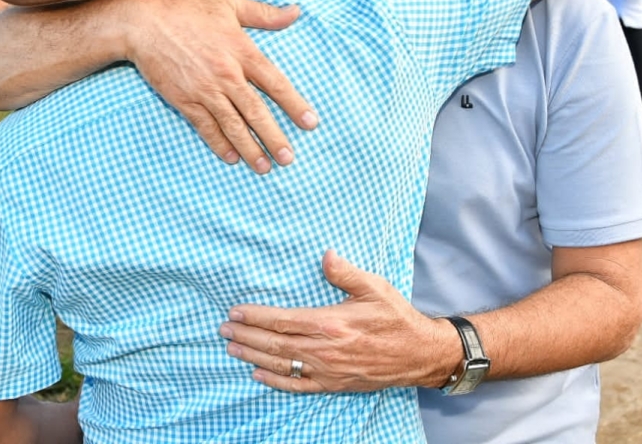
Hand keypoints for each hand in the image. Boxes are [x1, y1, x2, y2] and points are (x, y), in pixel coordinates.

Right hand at [124, 0, 316, 172]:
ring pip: (232, 125)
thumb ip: (265, 13)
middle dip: (274, 138)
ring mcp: (204, 90)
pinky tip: (231, 157)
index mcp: (242, 51)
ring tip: (264, 167)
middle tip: (288, 159)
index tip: (311, 123)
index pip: (275, 83)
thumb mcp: (229, 4)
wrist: (143, 22)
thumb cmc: (187, 9)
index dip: (295, 104)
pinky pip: (205, 127)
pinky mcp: (184, 100)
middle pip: (256, 112)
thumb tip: (296, 11)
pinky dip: (219, 144)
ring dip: (250, 149)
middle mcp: (226, 75)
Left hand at [218, 251, 450, 391]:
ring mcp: (328, 370)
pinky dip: (275, 381)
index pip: (282, 321)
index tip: (235, 311)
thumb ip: (346, 273)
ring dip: (253, 355)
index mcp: (331, 323)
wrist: (418, 354)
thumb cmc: (395, 317)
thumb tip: (326, 255)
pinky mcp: (334, 384)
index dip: (255, 316)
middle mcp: (325, 349)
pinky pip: (298, 385)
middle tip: (223, 328)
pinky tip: (258, 374)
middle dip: (246, 335)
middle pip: (275, 344)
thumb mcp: (374, 287)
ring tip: (231, 347)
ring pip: (282, 364)